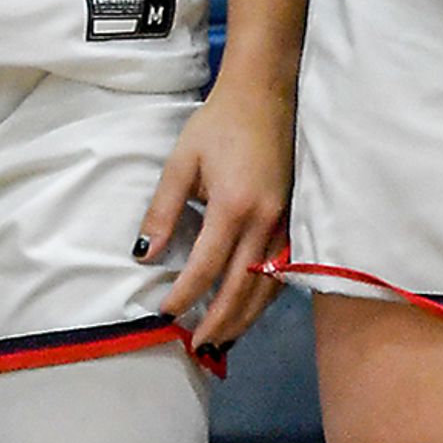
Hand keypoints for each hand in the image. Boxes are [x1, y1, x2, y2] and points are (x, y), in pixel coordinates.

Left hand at [141, 77, 292, 354]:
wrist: (268, 96)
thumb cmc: (219, 125)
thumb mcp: (182, 162)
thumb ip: (163, 210)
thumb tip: (143, 254)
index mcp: (233, 207)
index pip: (208, 267)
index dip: (187, 295)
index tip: (167, 315)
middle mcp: (266, 222)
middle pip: (243, 287)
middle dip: (219, 320)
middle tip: (197, 346)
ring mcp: (288, 224)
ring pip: (268, 285)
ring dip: (245, 317)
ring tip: (222, 340)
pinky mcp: (299, 221)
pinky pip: (282, 271)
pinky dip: (265, 297)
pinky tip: (250, 310)